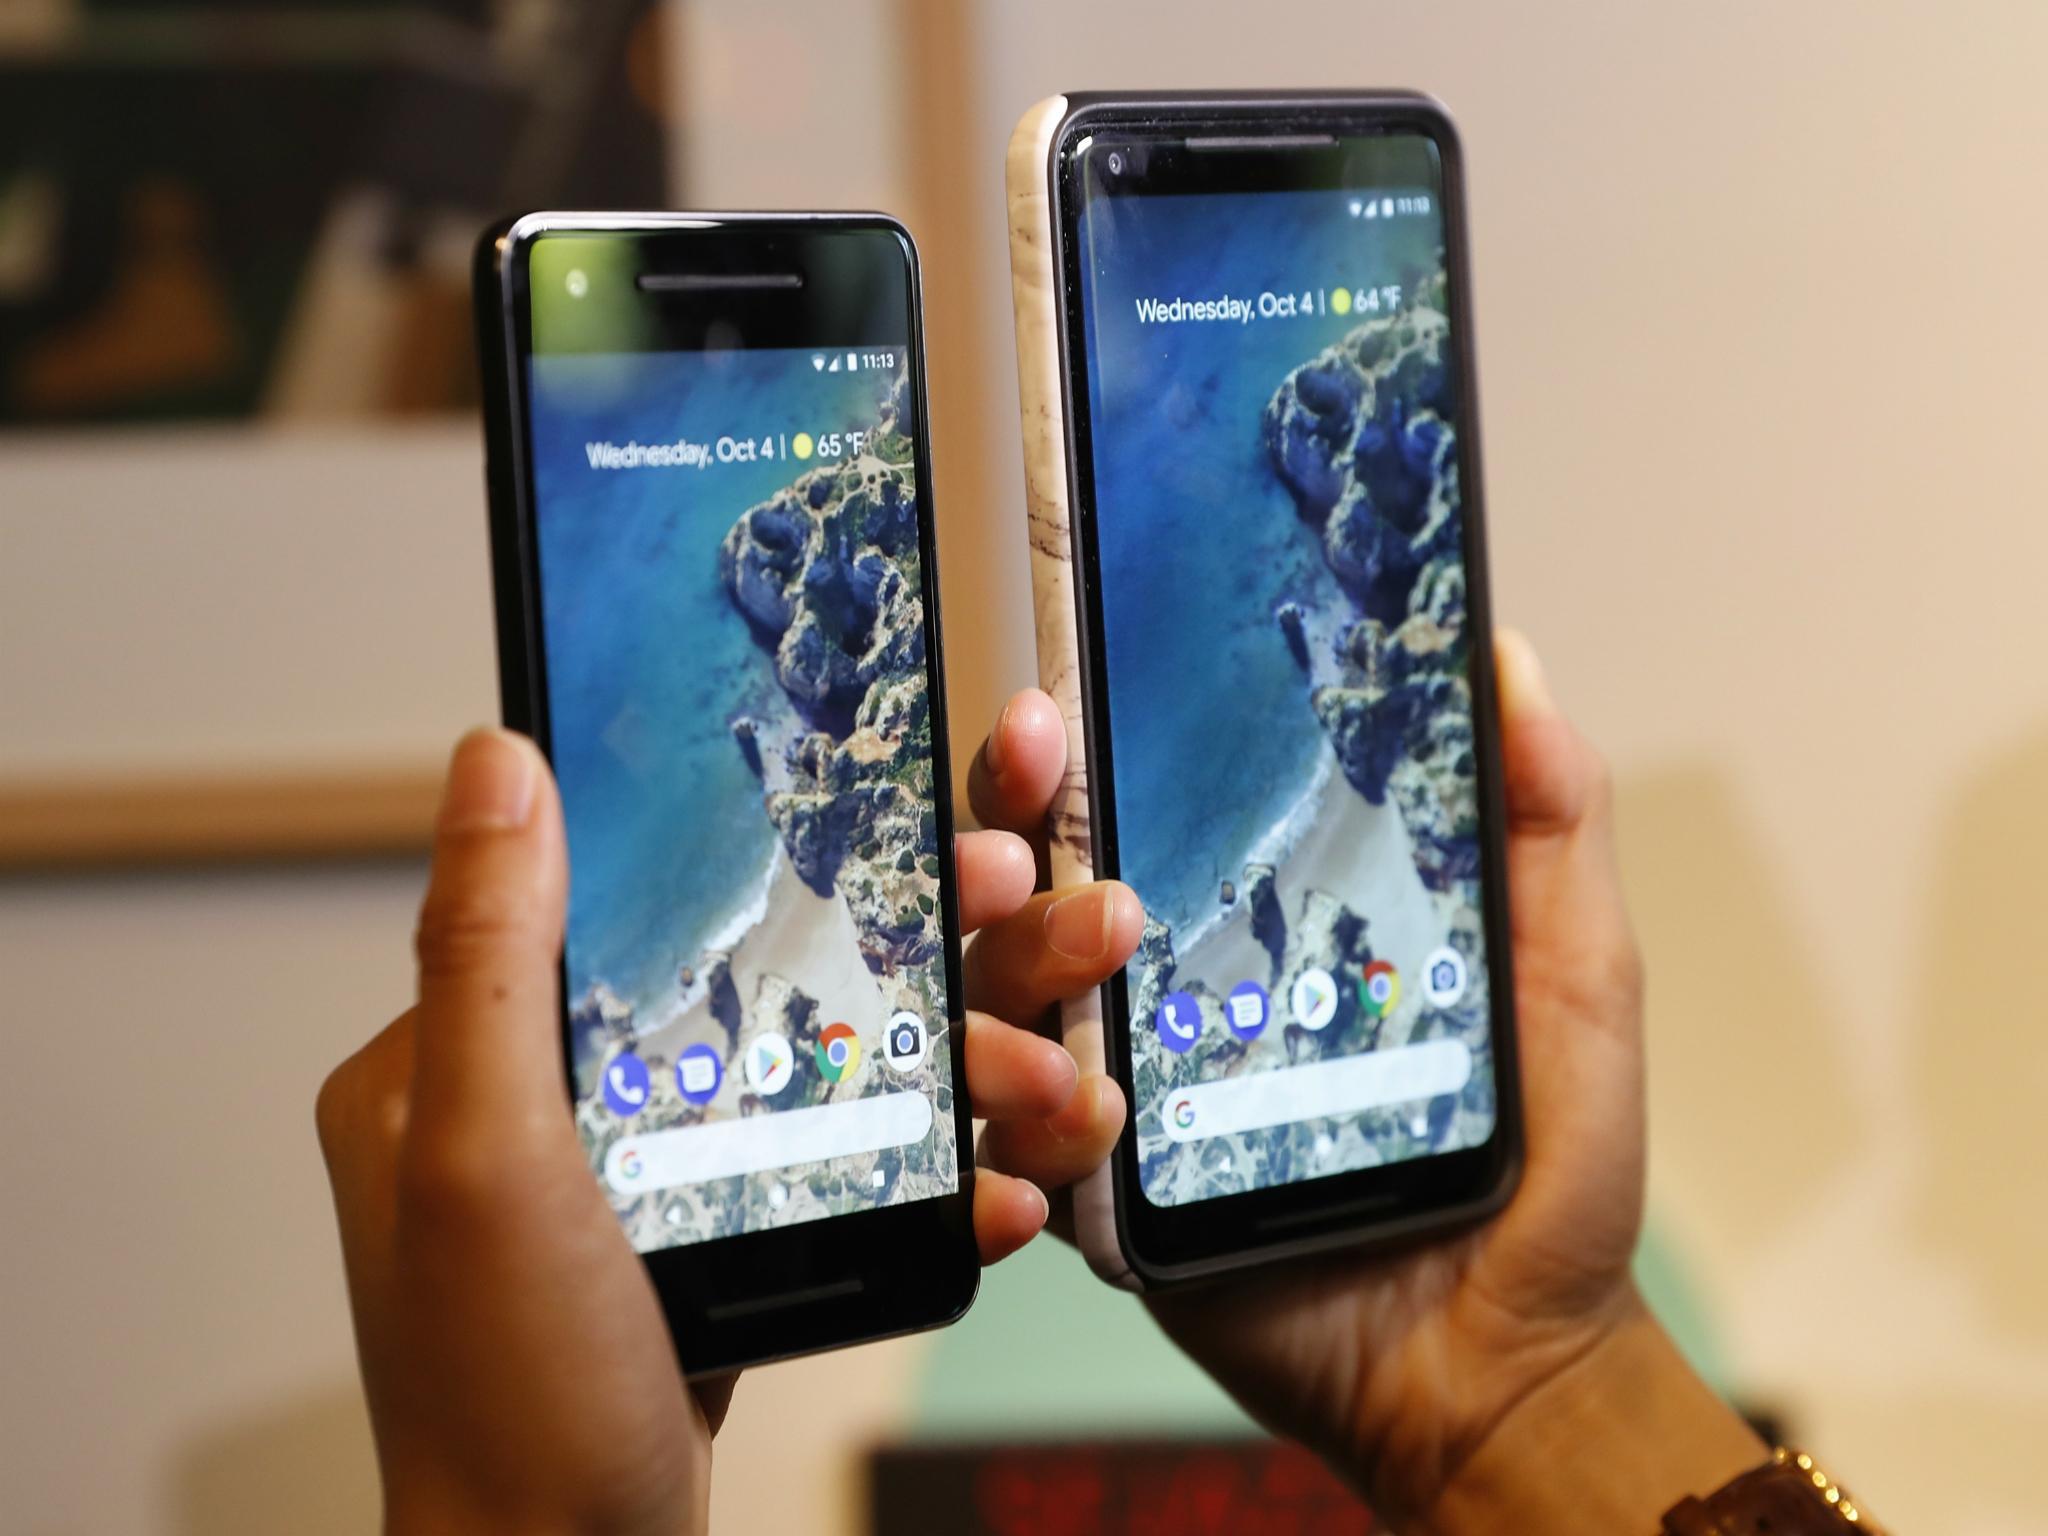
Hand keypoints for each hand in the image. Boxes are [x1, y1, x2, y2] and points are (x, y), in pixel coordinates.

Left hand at [315, 729, 1132, 1535]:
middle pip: (755, 975)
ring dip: (954, 1071)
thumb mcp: (492, 1158)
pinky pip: (833, 1169)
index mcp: (461, 1061)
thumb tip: (498, 761)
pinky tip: (1005, 1182)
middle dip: (919, 964)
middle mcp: (547, 1105)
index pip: (635, 895)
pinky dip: (927, 1175)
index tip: (929, 837)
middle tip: (1039, 937)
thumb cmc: (513, 1403)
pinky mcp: (707, 1241)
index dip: (792, 855)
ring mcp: (637, 1178)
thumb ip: (490, 958)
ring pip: (817, 1070)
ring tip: (1054, 1086)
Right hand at [974, 640, 1762, 1533]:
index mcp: (1232, 916)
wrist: (1508, 1355)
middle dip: (998, 877)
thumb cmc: (1538, 1159)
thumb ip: (1542, 823)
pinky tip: (1056, 1181)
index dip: (1045, 758)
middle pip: (1007, 902)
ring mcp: (1112, 1101)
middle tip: (1049, 888)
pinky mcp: (1101, 1213)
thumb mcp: (1566, 974)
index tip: (1047, 726)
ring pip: (982, 1026)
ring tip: (1084, 1074)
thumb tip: (1508, 658)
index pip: (1102, 807)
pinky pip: (1001, 1174)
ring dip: (1001, 1027)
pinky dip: (1006, 1167)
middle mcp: (1147, 994)